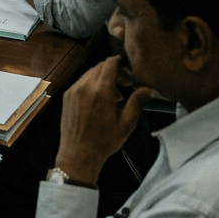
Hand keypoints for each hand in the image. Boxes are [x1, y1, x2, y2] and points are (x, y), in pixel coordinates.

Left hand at [54, 56, 156, 185]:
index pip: (110, 63)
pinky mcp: (67, 95)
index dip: (121, 63)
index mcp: (100, 91)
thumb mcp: (126, 123)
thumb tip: (151, 89)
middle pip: (100, 66)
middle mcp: (84, 86)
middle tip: (125, 85)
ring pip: (90, 73)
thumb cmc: (105, 141)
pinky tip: (100, 100)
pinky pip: (81, 82)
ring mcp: (73, 89)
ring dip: (103, 78)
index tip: (129, 71)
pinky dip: (92, 84)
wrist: (78, 154)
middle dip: (114, 71)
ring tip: (115, 96)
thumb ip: (138, 102)